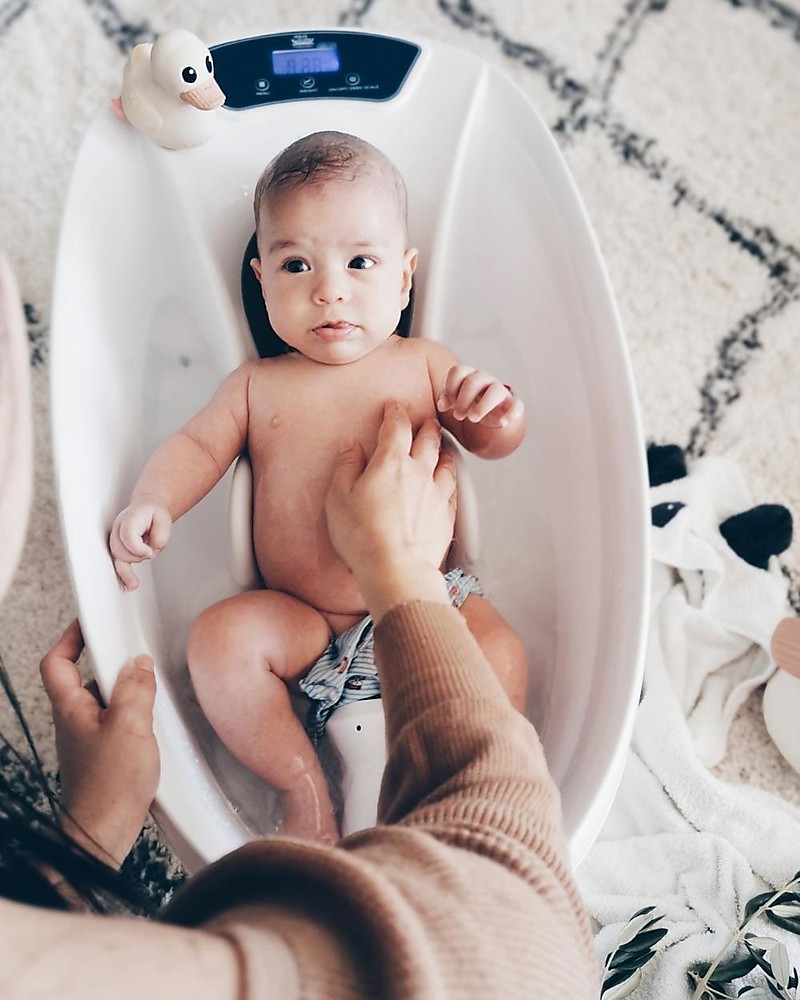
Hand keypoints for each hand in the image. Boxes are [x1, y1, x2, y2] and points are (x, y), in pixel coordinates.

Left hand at [40, 620, 159, 866]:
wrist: (103, 834)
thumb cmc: (108, 789)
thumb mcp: (130, 728)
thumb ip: (136, 690)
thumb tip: (140, 664)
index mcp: (71, 708)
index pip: (57, 661)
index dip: (71, 637)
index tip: (90, 621)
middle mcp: (75, 721)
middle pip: (85, 677)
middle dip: (110, 663)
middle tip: (132, 655)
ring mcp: (88, 739)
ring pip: (104, 700)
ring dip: (126, 691)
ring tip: (148, 692)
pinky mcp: (105, 755)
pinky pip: (118, 722)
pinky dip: (134, 716)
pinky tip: (153, 725)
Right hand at [109, 498, 171, 589]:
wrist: (147, 506)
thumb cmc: (154, 512)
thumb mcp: (164, 519)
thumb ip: (160, 535)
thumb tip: (153, 550)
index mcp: (129, 519)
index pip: (128, 536)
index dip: (139, 549)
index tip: (151, 552)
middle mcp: (118, 528)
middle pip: (120, 549)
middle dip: (136, 556)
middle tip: (151, 552)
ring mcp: (116, 538)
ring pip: (116, 558)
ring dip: (127, 570)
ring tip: (134, 584)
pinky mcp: (119, 547)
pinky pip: (117, 562)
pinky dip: (122, 575)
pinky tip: (128, 586)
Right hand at [325, 402, 456, 619]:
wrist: (396, 570)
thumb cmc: (361, 535)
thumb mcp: (339, 498)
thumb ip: (346, 467)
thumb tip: (352, 446)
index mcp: (390, 462)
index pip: (396, 426)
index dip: (395, 413)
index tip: (393, 407)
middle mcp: (419, 471)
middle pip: (428, 439)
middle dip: (426, 426)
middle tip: (425, 421)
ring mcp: (436, 493)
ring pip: (446, 462)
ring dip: (442, 450)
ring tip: (441, 447)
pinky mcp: (446, 515)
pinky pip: (453, 489)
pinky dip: (450, 479)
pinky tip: (448, 481)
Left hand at [437, 365, 523, 428]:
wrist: (489, 421)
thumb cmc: (468, 406)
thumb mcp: (454, 402)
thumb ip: (445, 399)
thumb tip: (442, 404)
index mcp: (468, 376)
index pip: (458, 371)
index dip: (450, 387)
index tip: (448, 405)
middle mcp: (485, 380)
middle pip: (474, 381)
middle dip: (463, 400)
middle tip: (458, 416)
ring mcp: (500, 391)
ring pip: (496, 390)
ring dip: (483, 405)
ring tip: (473, 418)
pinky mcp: (512, 404)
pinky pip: (517, 404)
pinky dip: (511, 413)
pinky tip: (503, 422)